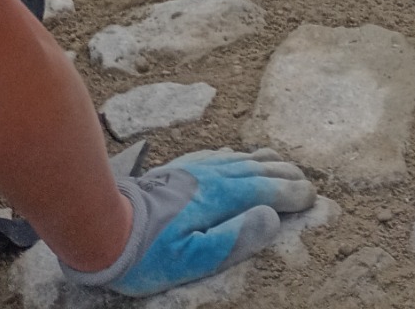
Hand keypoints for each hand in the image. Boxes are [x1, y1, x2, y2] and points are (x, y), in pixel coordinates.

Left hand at [102, 148, 314, 297]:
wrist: (103, 223)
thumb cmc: (149, 252)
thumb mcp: (193, 258)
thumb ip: (234, 237)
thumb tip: (272, 217)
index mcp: (220, 197)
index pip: (265, 190)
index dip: (290, 193)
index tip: (311, 196)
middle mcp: (211, 176)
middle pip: (256, 170)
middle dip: (283, 174)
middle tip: (305, 181)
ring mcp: (194, 170)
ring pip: (238, 159)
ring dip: (264, 162)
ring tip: (280, 163)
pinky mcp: (178, 169)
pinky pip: (218, 156)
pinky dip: (238, 156)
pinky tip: (237, 157)